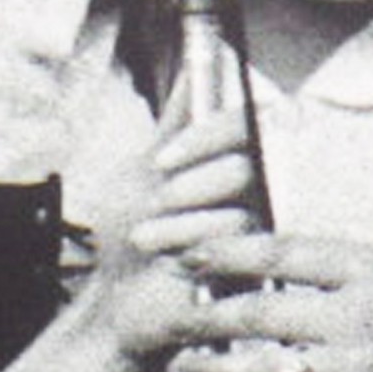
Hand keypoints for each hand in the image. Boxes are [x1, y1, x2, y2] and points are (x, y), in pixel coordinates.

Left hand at [88, 101, 255, 366]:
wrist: (116, 301)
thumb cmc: (128, 237)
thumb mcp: (141, 170)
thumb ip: (174, 125)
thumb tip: (195, 70)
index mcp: (227, 163)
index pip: (241, 125)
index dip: (203, 138)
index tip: (160, 162)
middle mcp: (251, 195)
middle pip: (242, 167)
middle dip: (187, 187)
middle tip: (154, 205)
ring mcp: (256, 233)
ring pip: (239, 209)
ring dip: (178, 223)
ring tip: (145, 240)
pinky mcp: (255, 272)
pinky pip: (239, 246)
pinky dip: (192, 251)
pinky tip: (171, 265)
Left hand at [171, 233, 372, 371]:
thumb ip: (368, 281)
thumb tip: (321, 280)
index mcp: (372, 268)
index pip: (281, 253)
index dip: (227, 252)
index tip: (190, 251)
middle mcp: (356, 314)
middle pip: (260, 311)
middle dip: (207, 313)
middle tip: (173, 312)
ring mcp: (360, 368)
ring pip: (269, 369)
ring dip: (221, 370)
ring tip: (189, 368)